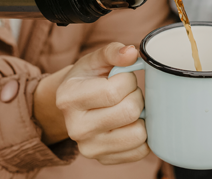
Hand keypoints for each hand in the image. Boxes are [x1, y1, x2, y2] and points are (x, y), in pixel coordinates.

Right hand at [55, 43, 148, 163]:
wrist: (73, 106)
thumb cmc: (87, 79)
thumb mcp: (95, 61)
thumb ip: (112, 52)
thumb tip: (131, 52)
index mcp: (69, 98)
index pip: (114, 91)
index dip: (127, 80)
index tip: (122, 77)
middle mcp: (76, 128)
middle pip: (129, 112)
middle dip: (135, 96)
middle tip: (126, 93)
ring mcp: (90, 148)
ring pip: (138, 134)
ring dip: (141, 117)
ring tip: (127, 108)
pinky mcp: (104, 160)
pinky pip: (140, 150)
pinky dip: (142, 135)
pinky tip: (129, 124)